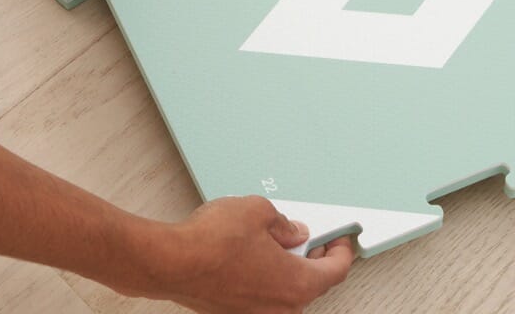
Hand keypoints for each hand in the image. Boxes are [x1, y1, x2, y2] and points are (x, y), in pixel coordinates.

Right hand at [148, 196, 354, 312]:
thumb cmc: (212, 242)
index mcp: (296, 284)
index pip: (336, 271)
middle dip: (312, 258)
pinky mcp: (236, 313)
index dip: (342, 249)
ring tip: (272, 241)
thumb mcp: (259, 211)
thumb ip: (283, 223)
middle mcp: (281, 308)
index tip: (340, 238)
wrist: (173, 262)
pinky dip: (265, 277)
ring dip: (286, 268)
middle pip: (312, 284)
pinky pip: (263, 296)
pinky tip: (251, 255)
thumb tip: (292, 231)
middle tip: (307, 237)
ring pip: (286, 292)